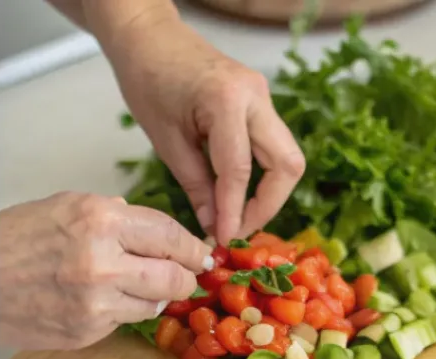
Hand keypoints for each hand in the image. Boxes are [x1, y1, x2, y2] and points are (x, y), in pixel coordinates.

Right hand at [0, 192, 211, 349]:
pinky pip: (122, 323)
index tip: (202, 254)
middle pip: (173, 277)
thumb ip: (112, 217)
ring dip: (154, 298)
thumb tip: (150, 232)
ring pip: (153, 306)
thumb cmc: (11, 243)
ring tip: (134, 288)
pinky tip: (100, 302)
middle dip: (185, 278)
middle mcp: (102, 263)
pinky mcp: (86, 331)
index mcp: (99, 221)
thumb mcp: (64, 208)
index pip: (169, 235)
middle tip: (187, 277)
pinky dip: (120, 313)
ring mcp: (95, 303)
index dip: (192, 248)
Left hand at [99, 9, 304, 243]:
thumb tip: (213, 225)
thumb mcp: (166, 142)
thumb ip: (195, 185)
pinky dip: (260, 177)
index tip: (224, 241)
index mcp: (228, 101)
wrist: (151, 39)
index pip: (241, 171)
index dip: (235, 212)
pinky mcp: (259, 103)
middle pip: (286, 164)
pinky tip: (235, 197)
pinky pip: (272, 147)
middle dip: (266, 206)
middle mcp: (256, 96)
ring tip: (235, 219)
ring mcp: (262, 98)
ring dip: (267, 193)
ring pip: (286, 157)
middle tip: (236, 231)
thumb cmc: (149, 82)